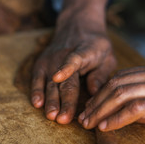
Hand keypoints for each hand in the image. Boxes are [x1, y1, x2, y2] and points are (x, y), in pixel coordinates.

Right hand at [30, 0, 115, 123]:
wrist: (77, 24)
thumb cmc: (96, 46)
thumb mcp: (107, 56)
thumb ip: (101, 74)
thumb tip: (94, 93)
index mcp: (84, 51)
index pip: (73, 59)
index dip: (65, 68)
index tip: (58, 78)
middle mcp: (63, 55)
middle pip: (63, 80)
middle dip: (63, 100)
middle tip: (62, 119)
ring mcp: (51, 59)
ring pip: (50, 83)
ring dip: (50, 101)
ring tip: (51, 116)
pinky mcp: (42, 63)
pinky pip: (37, 79)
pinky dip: (36, 91)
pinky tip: (37, 104)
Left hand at [78, 61, 144, 136]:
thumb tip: (135, 115)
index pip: (121, 77)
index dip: (102, 92)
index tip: (91, 106)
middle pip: (117, 84)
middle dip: (96, 101)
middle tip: (83, 116)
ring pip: (123, 93)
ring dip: (101, 110)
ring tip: (88, 123)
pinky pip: (137, 108)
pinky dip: (118, 117)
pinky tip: (107, 127)